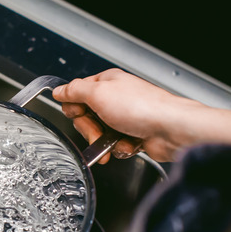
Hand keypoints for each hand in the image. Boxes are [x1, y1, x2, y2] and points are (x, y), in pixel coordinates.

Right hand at [53, 69, 230, 161]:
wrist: (172, 130)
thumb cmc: (142, 107)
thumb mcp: (98, 93)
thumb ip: (74, 91)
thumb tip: (59, 90)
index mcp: (107, 82)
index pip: (76, 95)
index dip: (75, 108)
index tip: (79, 114)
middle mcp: (116, 98)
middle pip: (86, 118)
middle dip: (90, 130)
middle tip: (99, 131)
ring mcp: (125, 118)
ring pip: (100, 135)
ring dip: (105, 142)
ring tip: (117, 140)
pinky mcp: (134, 136)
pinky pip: (114, 146)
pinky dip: (120, 149)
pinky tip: (131, 144)